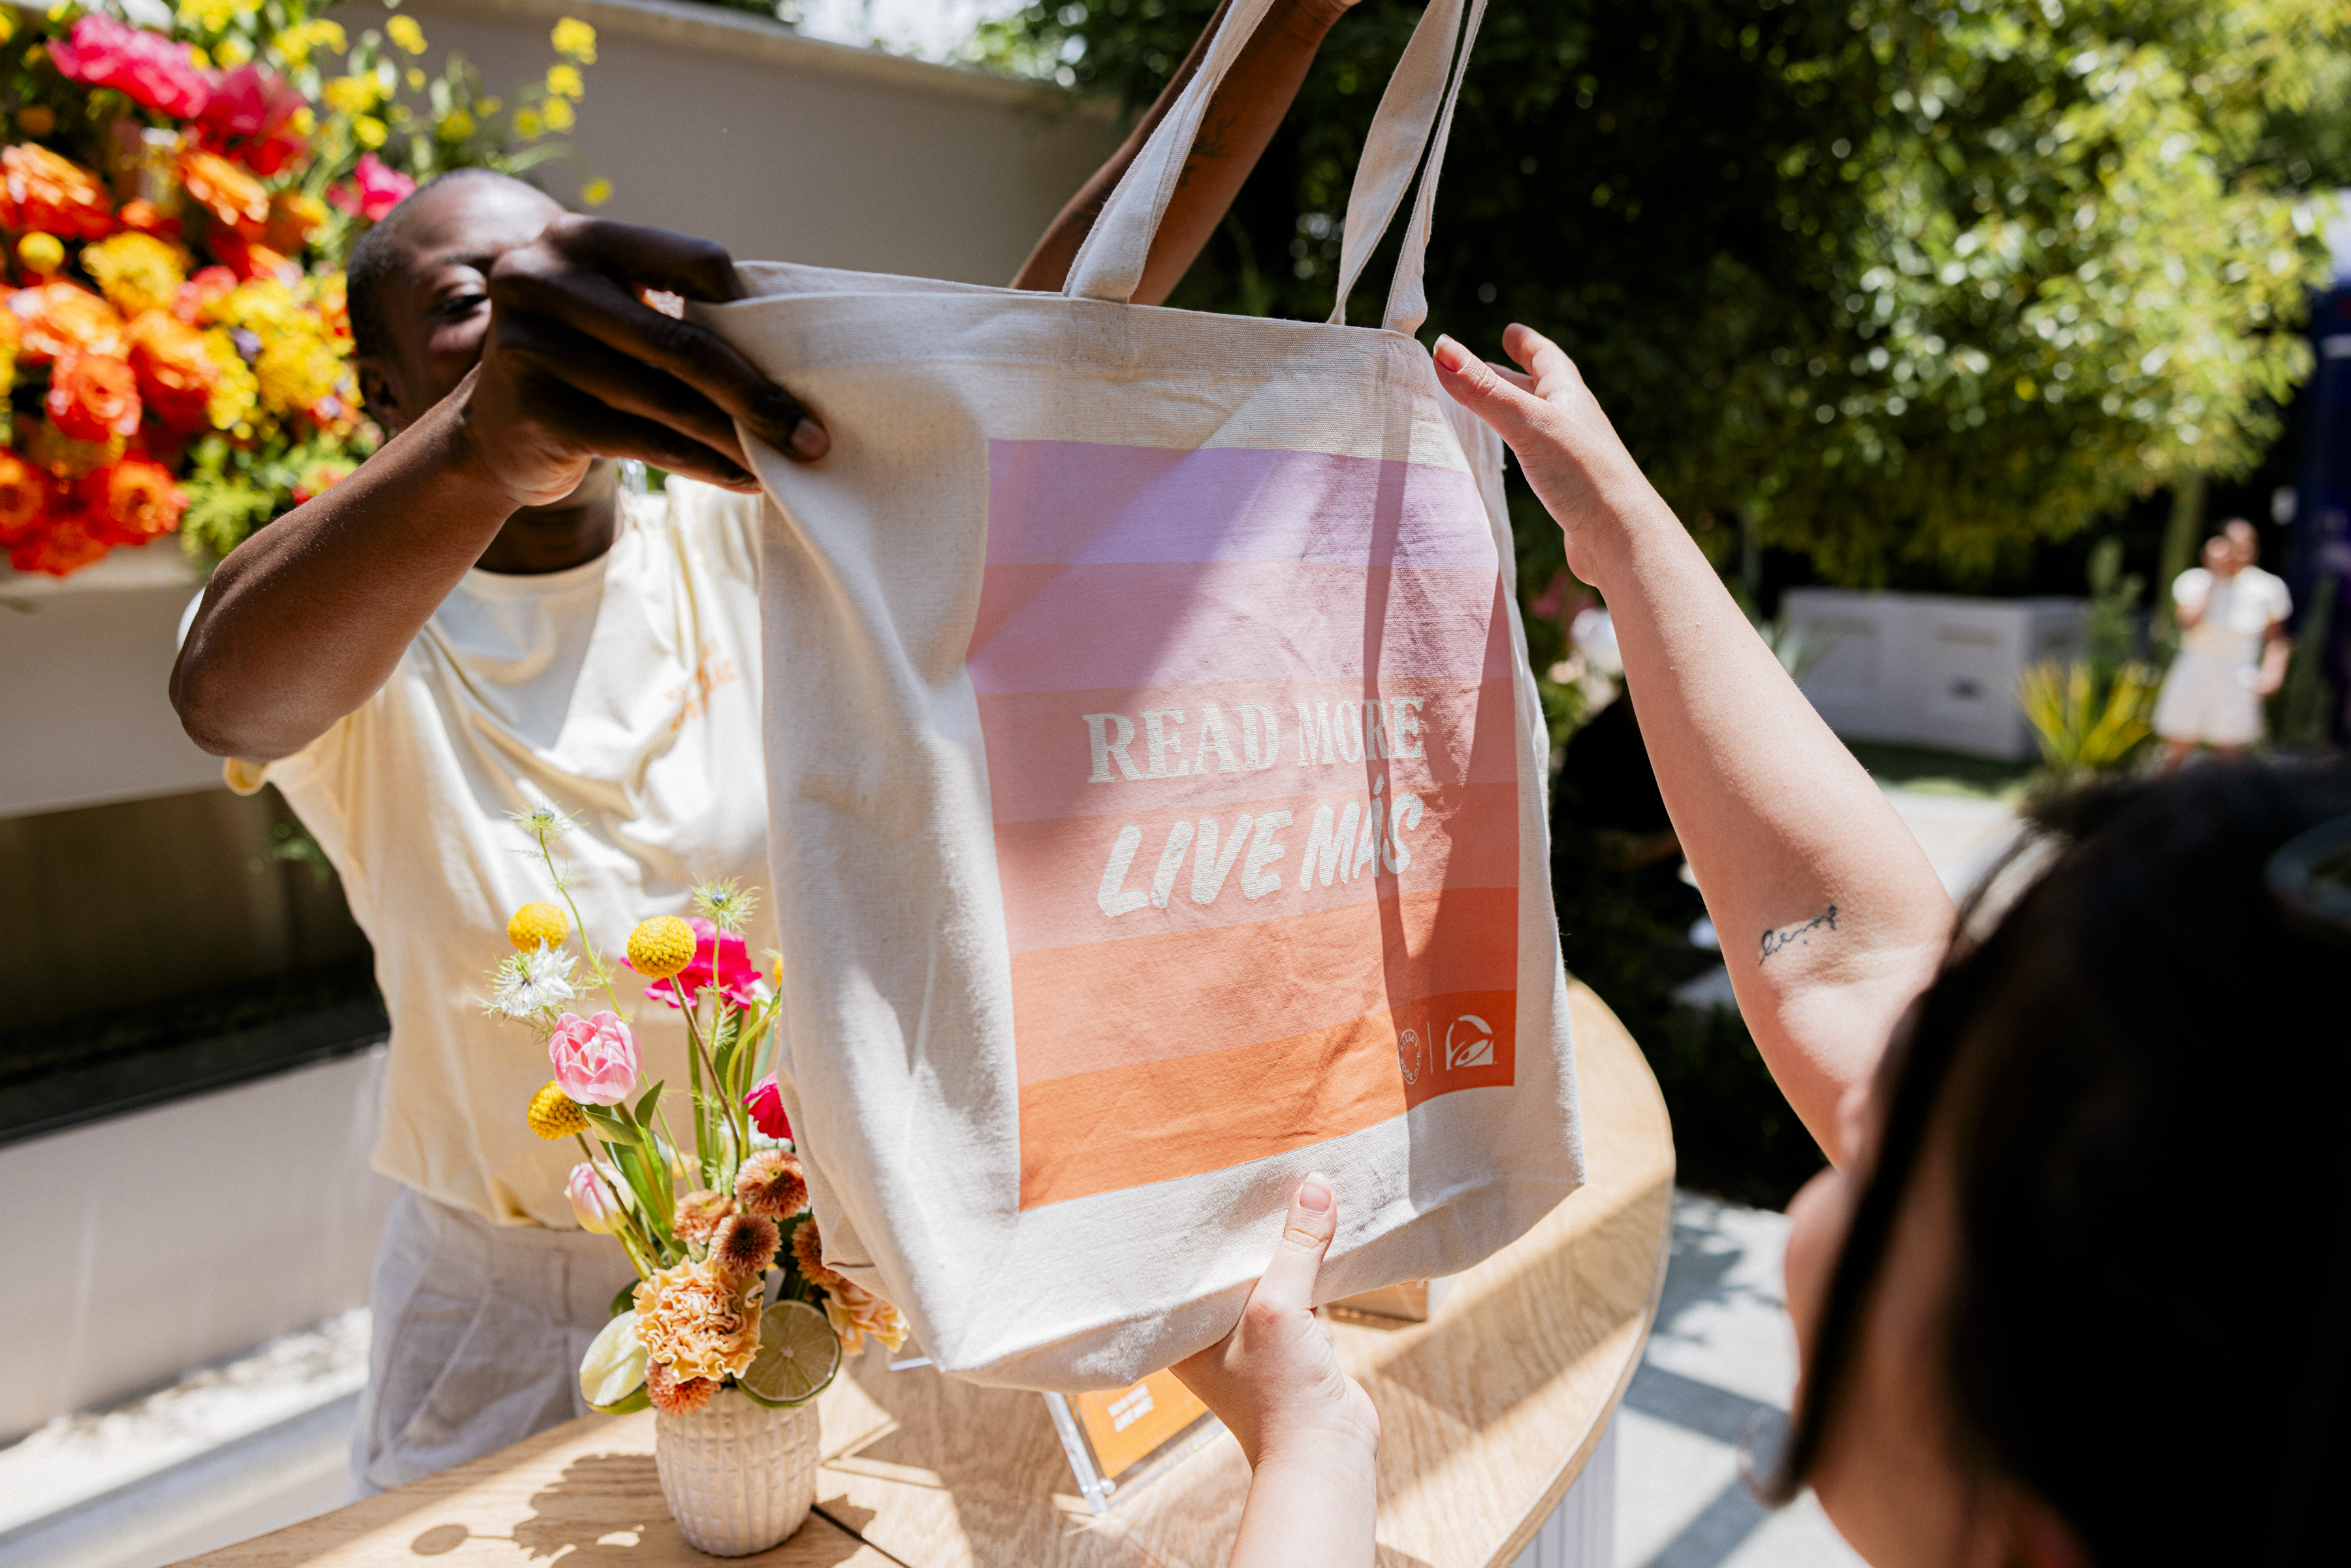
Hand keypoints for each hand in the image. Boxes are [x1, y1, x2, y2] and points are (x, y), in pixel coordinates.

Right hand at [466, 215, 826, 505]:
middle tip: (812, 435)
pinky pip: (643, 443)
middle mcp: (543, 280)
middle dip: (756, 394)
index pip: (696, 261)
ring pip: (666, 401)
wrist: (495, 430)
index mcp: (579, 239)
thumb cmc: (586, 363)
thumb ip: (680, 311)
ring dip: (736, 439)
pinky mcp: (534, 411)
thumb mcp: (619, 315)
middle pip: (682, 342)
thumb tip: (791, 349)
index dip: (751, 309)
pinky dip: (703, 464)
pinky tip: (743, 478)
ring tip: (786, 461)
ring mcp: (530, 346)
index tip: (800, 354)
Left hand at [1173, 1174, 1378, 1469]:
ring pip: (1263, 1274)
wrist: (1326, 1455)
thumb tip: (1315, 1185)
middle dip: (1239, 1227)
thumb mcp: (1280, 1308)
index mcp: (1184, 1333)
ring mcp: (1252, 1339)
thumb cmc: (1281, 1395)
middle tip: (1246, 1171)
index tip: (1197, 1179)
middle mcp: (1211, 1334)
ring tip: (1284, 1188)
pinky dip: (1306, 1263)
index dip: (1190, 1226)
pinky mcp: (1290, 1341)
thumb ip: (1296, 1247)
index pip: (1179, 1267)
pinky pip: (1295, 1288)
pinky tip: (1317, 1229)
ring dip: (1278, 1242)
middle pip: (1224, 1265)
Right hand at [1432, 324, 1672, 586]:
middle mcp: (1573, 421)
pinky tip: (1513, 460)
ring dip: (1513, 411)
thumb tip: (1441, 347)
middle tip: (1482, 366)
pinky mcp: (1567, 488)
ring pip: (1537, 423)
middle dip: (1511, 375)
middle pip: (1540, 389)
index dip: (1527, 342)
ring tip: (1489, 409)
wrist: (1620, 538)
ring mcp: (1572, 456)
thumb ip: (1483, 390)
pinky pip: (1538, 457)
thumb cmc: (1582, 474)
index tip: (1511, 330)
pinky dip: (1519, 448)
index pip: (1546, 358)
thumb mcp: (1527, 423)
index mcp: (1569, 396)